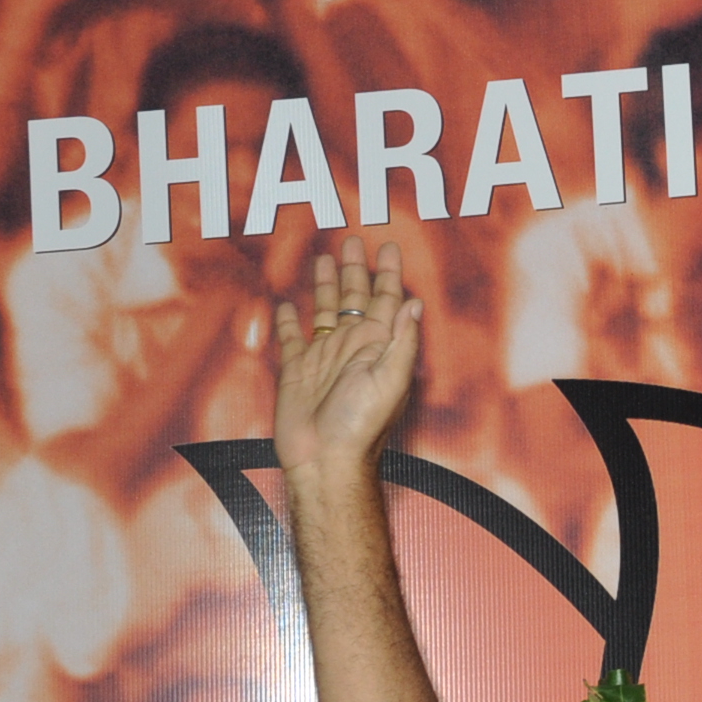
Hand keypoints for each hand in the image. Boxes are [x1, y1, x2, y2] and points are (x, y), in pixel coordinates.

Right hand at [274, 238, 422, 482]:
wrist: (324, 460)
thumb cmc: (360, 426)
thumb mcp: (389, 380)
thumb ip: (401, 341)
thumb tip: (415, 303)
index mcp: (378, 347)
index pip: (386, 301)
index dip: (388, 274)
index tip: (387, 246)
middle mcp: (352, 347)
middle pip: (354, 298)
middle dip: (355, 269)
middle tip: (352, 241)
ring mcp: (324, 356)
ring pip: (324, 310)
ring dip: (325, 284)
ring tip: (324, 258)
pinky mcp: (296, 369)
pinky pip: (292, 337)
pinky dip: (288, 319)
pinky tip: (286, 304)